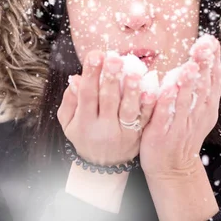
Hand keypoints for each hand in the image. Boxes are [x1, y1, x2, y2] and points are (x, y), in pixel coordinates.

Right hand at [57, 50, 156, 165]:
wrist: (103, 166)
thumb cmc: (84, 136)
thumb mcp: (68, 123)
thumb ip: (69, 101)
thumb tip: (75, 79)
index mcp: (84, 122)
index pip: (87, 95)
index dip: (91, 75)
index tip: (95, 54)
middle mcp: (104, 128)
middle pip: (108, 100)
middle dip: (110, 78)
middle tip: (114, 58)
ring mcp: (123, 133)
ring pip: (128, 110)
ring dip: (131, 90)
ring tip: (133, 73)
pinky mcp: (138, 135)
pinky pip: (145, 119)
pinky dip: (149, 105)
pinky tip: (151, 91)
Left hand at [139, 35, 220, 177]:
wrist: (172, 169)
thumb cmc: (182, 133)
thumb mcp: (197, 109)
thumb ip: (202, 87)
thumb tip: (211, 60)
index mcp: (206, 107)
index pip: (213, 80)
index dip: (212, 60)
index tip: (210, 40)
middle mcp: (197, 115)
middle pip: (203, 87)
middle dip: (204, 65)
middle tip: (203, 45)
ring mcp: (181, 125)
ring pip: (186, 101)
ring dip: (189, 83)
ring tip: (190, 65)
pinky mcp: (163, 133)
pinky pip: (165, 115)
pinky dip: (168, 102)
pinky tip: (168, 87)